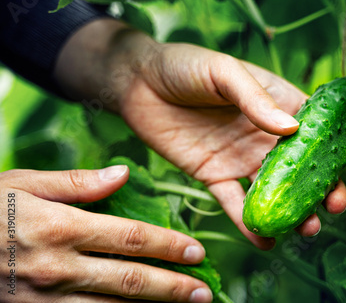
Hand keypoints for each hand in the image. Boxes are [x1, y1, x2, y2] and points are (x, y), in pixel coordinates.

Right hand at [0, 167, 211, 301]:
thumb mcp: (24, 184)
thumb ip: (76, 182)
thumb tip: (123, 173)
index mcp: (60, 227)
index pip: (131, 238)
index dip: (168, 246)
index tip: (195, 252)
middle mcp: (58, 266)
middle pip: (130, 280)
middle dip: (173, 288)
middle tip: (205, 292)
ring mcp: (45, 298)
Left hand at [55, 19, 345, 249]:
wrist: (139, 84)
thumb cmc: (186, 65)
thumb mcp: (224, 71)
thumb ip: (255, 98)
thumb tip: (293, 128)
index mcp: (274, 103)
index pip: (316, 126)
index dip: (340, 143)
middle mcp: (263, 134)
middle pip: (300, 165)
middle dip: (321, 187)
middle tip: (334, 206)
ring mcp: (240, 157)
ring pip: (273, 189)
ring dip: (291, 210)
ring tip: (306, 228)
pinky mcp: (213, 175)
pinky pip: (234, 202)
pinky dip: (249, 222)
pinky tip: (265, 240)